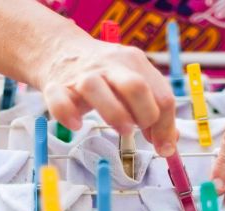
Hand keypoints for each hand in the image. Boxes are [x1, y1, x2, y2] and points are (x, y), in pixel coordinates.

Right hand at [38, 38, 176, 155]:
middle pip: (136, 86)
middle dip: (146, 115)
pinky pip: (59, 100)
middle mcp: (110, 65)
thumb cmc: (105, 74)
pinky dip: (67, 115)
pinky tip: (77, 125)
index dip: (166, 126)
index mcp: (135, 63)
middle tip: (142, 131)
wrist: (60, 50)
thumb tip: (169, 144)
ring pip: (95, 88)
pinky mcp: (56, 86)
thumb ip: (154, 110)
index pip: (162, 96)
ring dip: (114, 115)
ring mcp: (82, 74)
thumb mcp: (134, 82)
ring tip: (123, 130)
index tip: (164, 147)